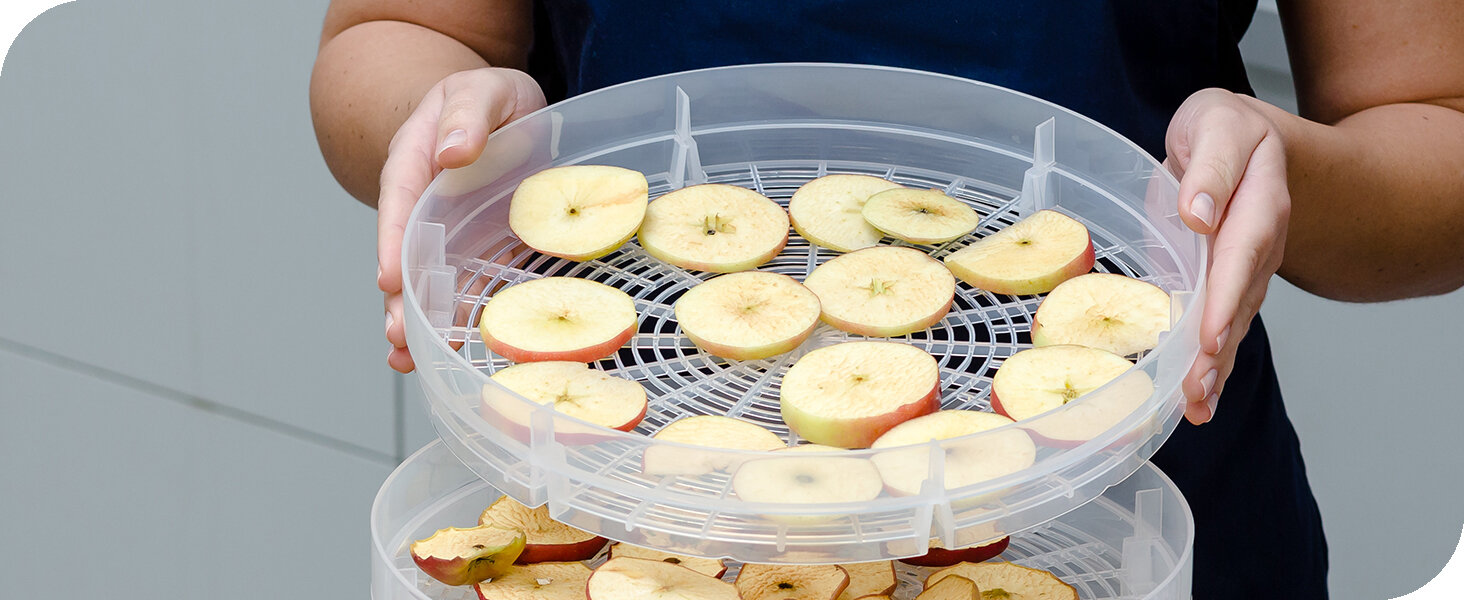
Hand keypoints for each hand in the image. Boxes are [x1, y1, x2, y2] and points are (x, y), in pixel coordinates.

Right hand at [378, 68, 545, 372]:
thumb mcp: (479, 91)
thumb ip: (466, 115)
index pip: (399, 203)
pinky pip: (465, 287)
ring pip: (427, 280)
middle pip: (404, 254)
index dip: (392, 242)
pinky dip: (456, 318)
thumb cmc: (487, 99)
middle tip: (399, 338)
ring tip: (409, 361)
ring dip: (419, 320)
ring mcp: (448, 233)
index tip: (390, 279)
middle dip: (400, 298)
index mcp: (415, 162)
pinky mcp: (478, 250)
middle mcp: (423, 206)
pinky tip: (449, 352)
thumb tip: (452, 151)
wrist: (505, 111)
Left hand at [1164, 89, 1290, 424]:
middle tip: (1196, 391)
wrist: (1245, 136)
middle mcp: (1259, 245)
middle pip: (1240, 304)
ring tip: (1197, 406)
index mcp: (1259, 204)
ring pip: (1235, 324)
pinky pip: (1225, 326)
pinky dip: (1213, 364)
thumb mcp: (1217, 125)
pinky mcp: (1231, 285)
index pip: (1241, 257)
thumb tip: (1198, 213)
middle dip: (1219, 351)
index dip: (1225, 299)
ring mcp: (1248, 270)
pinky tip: (1199, 399)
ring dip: (1217, 368)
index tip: (1209, 337)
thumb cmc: (1224, 129)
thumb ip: (1211, 167)